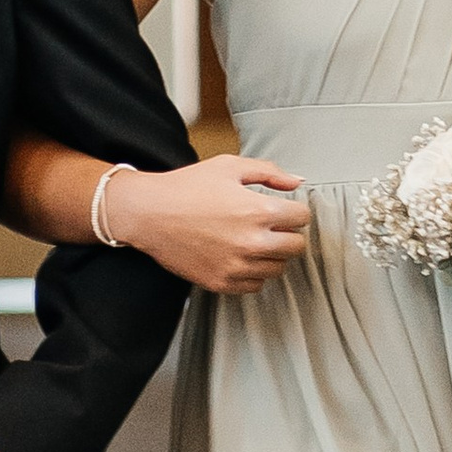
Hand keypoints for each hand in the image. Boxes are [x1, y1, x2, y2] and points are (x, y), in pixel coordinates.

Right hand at [115, 156, 309, 292]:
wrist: (149, 213)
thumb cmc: (187, 187)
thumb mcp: (229, 167)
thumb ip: (269, 172)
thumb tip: (297, 182)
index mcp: (258, 211)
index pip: (303, 218)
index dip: (295, 210)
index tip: (284, 209)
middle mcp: (252, 242)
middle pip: (297, 247)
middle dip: (288, 234)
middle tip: (272, 226)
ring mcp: (237, 266)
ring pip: (278, 268)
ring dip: (272, 254)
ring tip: (253, 240)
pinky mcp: (222, 282)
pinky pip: (256, 285)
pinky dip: (253, 272)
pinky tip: (240, 256)